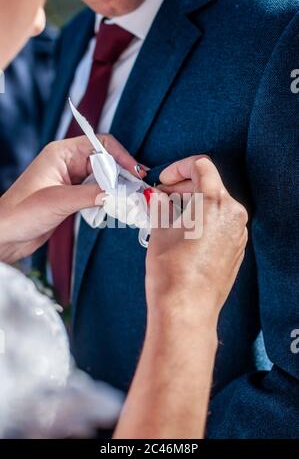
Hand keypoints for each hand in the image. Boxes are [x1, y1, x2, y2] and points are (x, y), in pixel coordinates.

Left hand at [0, 134, 144, 262]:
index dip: (122, 155)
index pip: (101, 144)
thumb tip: (119, 194)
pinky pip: (97, 192)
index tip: (136, 172)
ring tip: (132, 199)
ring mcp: (71, 180)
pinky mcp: (72, 196)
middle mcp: (68, 163)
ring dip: (117, 187)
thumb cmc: (21, 212)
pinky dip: (109, 198)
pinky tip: (117, 206)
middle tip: (139, 189)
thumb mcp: (59, 201)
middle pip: (105, 161)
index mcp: (62, 153)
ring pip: (103, 177)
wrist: (5, 235)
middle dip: (123, 174)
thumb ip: (91, 195)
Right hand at [146, 156, 247, 322]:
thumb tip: (156, 196)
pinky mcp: (236, 249)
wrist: (186, 309)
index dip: (178, 168)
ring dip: (193, 204)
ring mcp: (238, 233)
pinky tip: (183, 233)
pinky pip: (220, 223)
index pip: (201, 166)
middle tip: (161, 198)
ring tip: (169, 217)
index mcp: (215, 202)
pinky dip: (203, 220)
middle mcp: (233, 214)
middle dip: (183, 187)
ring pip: (215, 205)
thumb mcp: (159, 230)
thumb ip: (159, 205)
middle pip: (209, 184)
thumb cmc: (172, 271)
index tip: (164, 181)